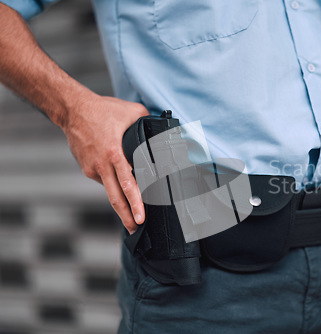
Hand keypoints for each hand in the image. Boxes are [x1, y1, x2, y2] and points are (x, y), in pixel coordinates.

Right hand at [62, 94, 148, 233]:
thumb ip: (149, 122)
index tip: (142, 216)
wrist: (73, 110)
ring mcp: (93, 168)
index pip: (128, 184)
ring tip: (131, 218)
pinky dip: (114, 186)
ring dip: (121, 206)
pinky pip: (104, 181)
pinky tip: (121, 189)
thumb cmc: (102, 110)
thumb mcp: (132, 112)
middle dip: (127, 216)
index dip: (136, 202)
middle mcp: (102, 165)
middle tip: (136, 229)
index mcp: (115, 154)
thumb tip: (164, 128)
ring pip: (110, 191)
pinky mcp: (87, 169)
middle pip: (116, 197)